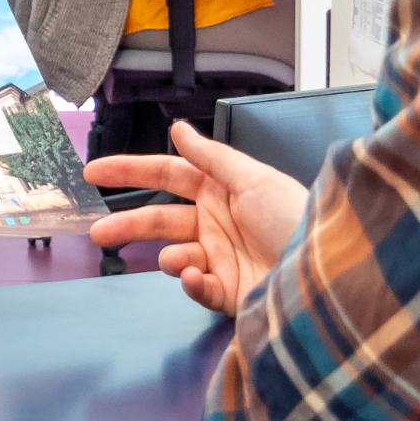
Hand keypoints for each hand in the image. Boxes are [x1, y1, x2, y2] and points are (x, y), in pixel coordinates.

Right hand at [84, 120, 308, 315]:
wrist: (324, 275)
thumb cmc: (295, 218)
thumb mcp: (253, 178)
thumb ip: (211, 156)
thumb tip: (179, 128)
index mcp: (222, 189)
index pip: (167, 175)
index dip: (131, 172)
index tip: (94, 173)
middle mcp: (218, 222)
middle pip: (161, 220)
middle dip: (129, 225)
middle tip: (98, 232)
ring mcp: (221, 258)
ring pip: (175, 256)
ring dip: (172, 258)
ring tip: (183, 262)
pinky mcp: (228, 292)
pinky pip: (197, 287)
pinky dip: (192, 284)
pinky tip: (199, 278)